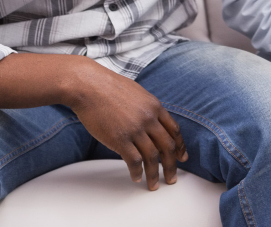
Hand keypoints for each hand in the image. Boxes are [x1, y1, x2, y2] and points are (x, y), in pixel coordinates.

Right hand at [68, 61, 187, 189]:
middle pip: (167, 147)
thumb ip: (146, 107)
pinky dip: (137, 171)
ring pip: (152, 157)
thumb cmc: (107, 87)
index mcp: (154, 106)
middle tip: (171, 178)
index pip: (174, 130)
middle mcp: (149, 119)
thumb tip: (152, 120)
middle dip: (171, 166)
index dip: (180, 146)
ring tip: (153, 185)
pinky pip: (134, 161)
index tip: (181, 157)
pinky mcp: (120, 139)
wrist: (88, 85)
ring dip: (154, 174)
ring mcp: (135, 129)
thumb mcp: (136, 93)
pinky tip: (136, 177)